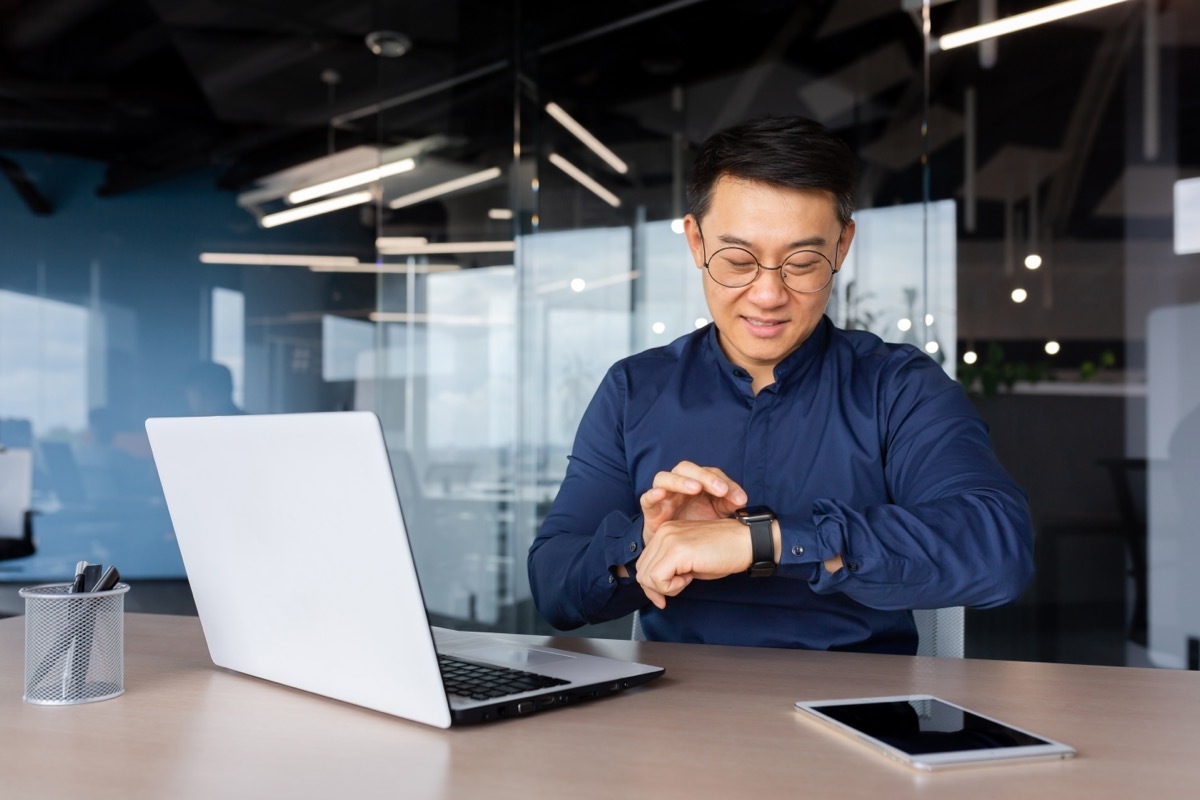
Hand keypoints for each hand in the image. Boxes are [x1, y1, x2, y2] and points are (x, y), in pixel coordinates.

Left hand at [635, 517, 751, 608]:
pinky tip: (688, 579)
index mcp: (665, 532)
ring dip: (666, 587)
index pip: (643, 563)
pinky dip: (671, 587)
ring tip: (687, 579)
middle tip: (678, 588)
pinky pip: (658, 579)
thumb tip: (654, 588)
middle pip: (642, 571)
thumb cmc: (725, 552)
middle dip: (656, 589)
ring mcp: (669, 540)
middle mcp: (663, 533)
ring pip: (647, 577)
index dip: (652, 585)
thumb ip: (670, 568)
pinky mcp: (677, 551)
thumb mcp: (690, 560)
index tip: (665, 596)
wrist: (746, 542)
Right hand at [639, 461, 747, 542]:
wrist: (677, 549)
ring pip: (664, 478)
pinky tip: (662, 494)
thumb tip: (742, 500)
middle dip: (704, 477)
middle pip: (686, 468)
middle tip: (721, 490)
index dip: (725, 482)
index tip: (740, 499)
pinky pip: (647, 497)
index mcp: (696, 483)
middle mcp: (678, 484)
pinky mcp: (650, 510)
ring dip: (680, 481)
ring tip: (695, 488)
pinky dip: (653, 494)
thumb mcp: (717, 515)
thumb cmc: (697, 526)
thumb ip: (729, 504)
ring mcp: (663, 495)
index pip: (710, 473)